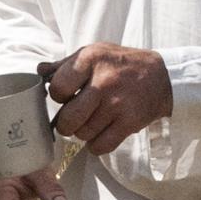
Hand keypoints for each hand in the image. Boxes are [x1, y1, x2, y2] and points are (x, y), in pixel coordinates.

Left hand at [44, 45, 171, 156]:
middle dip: (66, 122)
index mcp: (90, 60)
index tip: (67, 95)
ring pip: (82, 134)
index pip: (57, 88)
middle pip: (68, 119)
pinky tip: (102, 132)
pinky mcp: (129, 123)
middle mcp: (103, 82)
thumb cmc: (121, 64)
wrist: (161, 77)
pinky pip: (100, 146)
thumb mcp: (95, 53)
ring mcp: (117, 104)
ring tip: (93, 120)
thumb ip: (65, 64)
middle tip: (74, 117)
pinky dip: (97, 144)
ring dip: (83, 132)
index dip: (58, 96)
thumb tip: (39, 71)